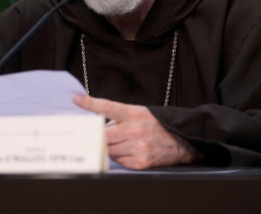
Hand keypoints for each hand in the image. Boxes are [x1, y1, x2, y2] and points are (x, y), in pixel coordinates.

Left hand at [73, 95, 199, 169]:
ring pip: (108, 149)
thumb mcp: (141, 113)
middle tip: (92, 133)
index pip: (107, 107)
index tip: (77, 100)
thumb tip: (98, 123)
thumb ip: (120, 117)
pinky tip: (128, 150)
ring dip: (109, 146)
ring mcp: (137, 147)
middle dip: (96, 134)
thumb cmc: (159, 125)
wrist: (183, 141)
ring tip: (121, 141)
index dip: (90, 103)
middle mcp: (135, 130)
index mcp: (134, 114)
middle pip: (102, 134)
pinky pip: (118, 160)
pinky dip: (119, 156)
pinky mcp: (140, 162)